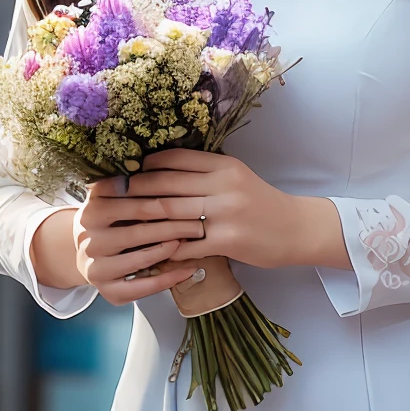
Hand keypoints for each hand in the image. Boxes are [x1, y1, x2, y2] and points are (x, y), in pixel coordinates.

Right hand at [70, 176, 205, 307]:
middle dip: (174, 222)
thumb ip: (130, 183)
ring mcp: (95, 267)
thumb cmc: (112, 219)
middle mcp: (88, 238)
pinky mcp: (107, 291)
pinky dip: (169, 278)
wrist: (86, 253)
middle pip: (138, 228)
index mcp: (92, 209)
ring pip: (141, 258)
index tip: (189, 192)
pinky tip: (189, 269)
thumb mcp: (113, 197)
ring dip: (172, 248)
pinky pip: (142, 287)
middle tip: (201, 218)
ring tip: (195, 239)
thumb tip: (158, 161)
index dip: (162, 196)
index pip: (131, 200)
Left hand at [109, 150, 343, 271]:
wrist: (297, 228)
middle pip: (167, 185)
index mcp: (224, 166)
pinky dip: (166, 248)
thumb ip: (204, 171)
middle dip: (135, 191)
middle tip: (113, 195)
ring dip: (143, 219)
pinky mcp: (228, 241)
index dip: (146, 165)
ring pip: (172, 214)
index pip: (175, 159)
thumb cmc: (261, 202)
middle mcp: (224, 186)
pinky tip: (149, 251)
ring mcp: (226, 214)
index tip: (126, 171)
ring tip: (122, 222)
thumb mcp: (236, 176)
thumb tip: (161, 168)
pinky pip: (188, 244)